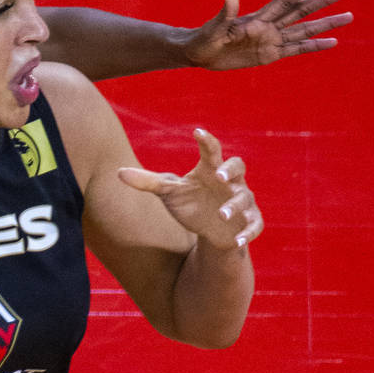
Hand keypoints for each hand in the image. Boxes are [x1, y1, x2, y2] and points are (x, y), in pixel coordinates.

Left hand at [117, 129, 262, 250]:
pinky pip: (255, 225)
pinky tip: (237, 240)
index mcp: (210, 170)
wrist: (209, 232)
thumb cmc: (190, 204)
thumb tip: (118, 172)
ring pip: (245, 198)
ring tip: (221, 214)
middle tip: (217, 175)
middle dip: (229, 170)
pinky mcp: (249, 222)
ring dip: (234, 206)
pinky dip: (248, 232)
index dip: (206, 140)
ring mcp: (242, 201)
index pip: (211, 151)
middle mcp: (229, 182)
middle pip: (237, 166)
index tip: (197, 131)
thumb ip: (147, 182)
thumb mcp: (169, 193)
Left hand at [183, 0, 350, 69]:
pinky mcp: (269, 55)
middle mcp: (268, 27)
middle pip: (300, 12)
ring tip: (348, 16)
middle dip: (321, 2)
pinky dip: (314, 45)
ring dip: (325, 24)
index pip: (283, 2)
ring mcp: (271, 40)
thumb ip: (227, 11)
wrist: (199, 53)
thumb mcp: (215, 26)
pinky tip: (333, 42)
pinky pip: (296, 49)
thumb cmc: (204, 37)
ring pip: (304, 30)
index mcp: (256, 18)